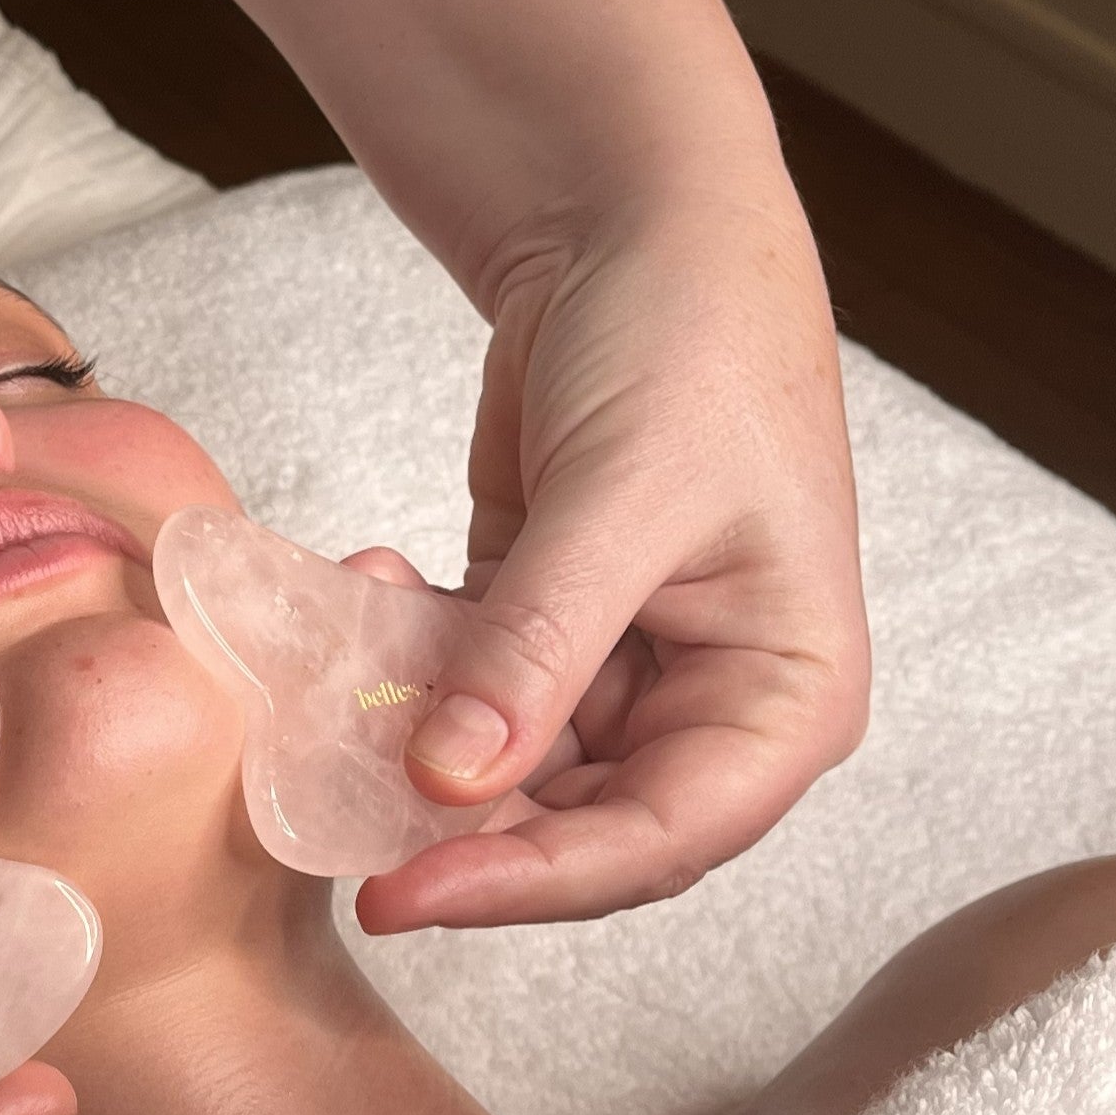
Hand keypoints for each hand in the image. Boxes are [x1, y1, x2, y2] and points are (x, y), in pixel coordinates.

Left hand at [355, 186, 869, 936]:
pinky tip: (362, 588)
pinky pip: (458, 691)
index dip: (530, 882)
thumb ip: (536, 646)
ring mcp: (619, 670)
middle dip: (454, 829)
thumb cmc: (688, 340)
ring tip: (331, 687)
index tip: (403, 893)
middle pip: (575, 829)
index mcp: (784, 695)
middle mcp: (708, 705)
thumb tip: (450, 781)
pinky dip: (399, 666)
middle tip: (331, 820)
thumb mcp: (619, 496)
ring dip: (410, 743)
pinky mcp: (537, 628)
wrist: (636, 221)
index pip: (661, 841)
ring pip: (501, 771)